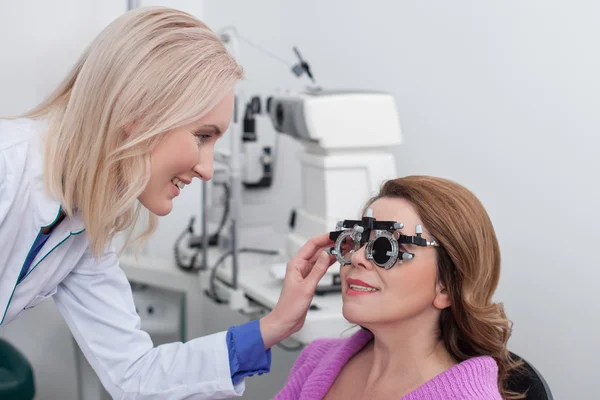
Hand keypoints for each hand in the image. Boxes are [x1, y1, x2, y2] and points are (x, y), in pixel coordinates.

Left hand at [260, 234, 335, 348]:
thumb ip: (317, 270)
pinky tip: (336, 261)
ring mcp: (304, 273)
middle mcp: (300, 267)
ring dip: (331, 253)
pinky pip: (320, 268)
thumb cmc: (289, 307)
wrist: (285, 321)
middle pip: (316, 250)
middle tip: (344, 241)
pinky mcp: (309, 281)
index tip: (336, 235)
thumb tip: (326, 255)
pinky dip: (329, 263)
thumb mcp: (306, 287)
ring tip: (343, 248)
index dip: (324, 238)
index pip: (312, 245)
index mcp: (296, 264)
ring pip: (319, 258)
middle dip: (330, 244)